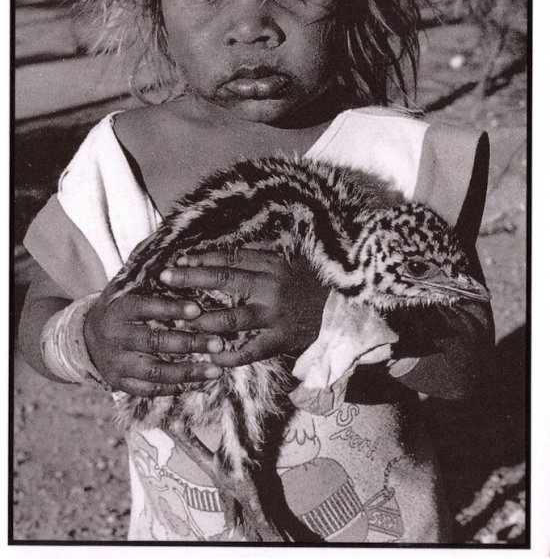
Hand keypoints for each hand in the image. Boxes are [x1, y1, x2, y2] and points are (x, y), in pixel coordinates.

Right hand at [83, 277, 223, 396]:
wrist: (84, 338)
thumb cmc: (119, 307)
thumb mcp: (125, 288)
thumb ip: (148, 278)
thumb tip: (183, 261)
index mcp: (117, 309)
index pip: (145, 307)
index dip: (171, 308)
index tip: (197, 308)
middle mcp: (115, 337)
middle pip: (154, 341)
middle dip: (189, 342)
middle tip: (218, 342)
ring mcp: (116, 363)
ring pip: (154, 371)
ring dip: (188, 372)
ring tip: (216, 370)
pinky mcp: (120, 383)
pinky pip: (149, 389)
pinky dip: (175, 388)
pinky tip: (199, 383)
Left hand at [158, 248, 330, 367]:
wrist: (341, 310)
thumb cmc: (307, 285)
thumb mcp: (285, 264)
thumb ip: (255, 262)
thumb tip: (214, 260)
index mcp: (272, 264)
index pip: (230, 258)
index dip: (202, 258)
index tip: (179, 260)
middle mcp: (271, 286)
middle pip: (224, 281)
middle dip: (192, 279)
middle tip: (166, 278)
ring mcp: (275, 314)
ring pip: (231, 318)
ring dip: (203, 321)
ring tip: (181, 322)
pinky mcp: (281, 339)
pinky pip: (251, 350)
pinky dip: (230, 355)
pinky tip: (212, 358)